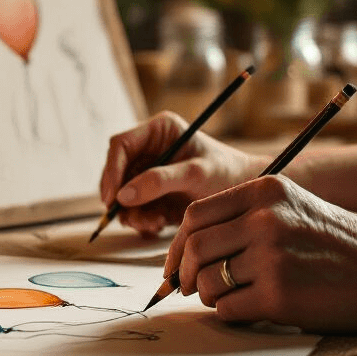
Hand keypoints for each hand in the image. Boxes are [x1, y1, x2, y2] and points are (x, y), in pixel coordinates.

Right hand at [99, 112, 264, 236]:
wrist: (245, 195)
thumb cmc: (227, 173)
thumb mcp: (196, 173)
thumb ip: (159, 181)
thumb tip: (123, 195)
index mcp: (158, 131)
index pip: (120, 145)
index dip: (111, 170)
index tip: (112, 197)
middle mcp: (149, 149)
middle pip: (116, 172)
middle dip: (121, 197)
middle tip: (132, 218)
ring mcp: (148, 172)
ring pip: (121, 193)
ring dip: (132, 213)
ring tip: (155, 223)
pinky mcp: (151, 194)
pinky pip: (132, 208)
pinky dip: (140, 220)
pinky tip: (159, 224)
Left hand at [162, 175, 356, 332]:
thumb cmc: (335, 244)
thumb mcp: (291, 207)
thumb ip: (242, 216)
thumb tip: (185, 247)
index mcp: (263, 191)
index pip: (195, 215)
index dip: (177, 244)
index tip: (176, 264)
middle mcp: (265, 219)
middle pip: (194, 248)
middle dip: (184, 273)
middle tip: (188, 288)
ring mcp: (272, 257)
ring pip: (207, 281)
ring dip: (208, 295)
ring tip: (229, 296)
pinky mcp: (280, 296)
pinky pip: (227, 308)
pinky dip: (230, 313)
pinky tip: (251, 308)